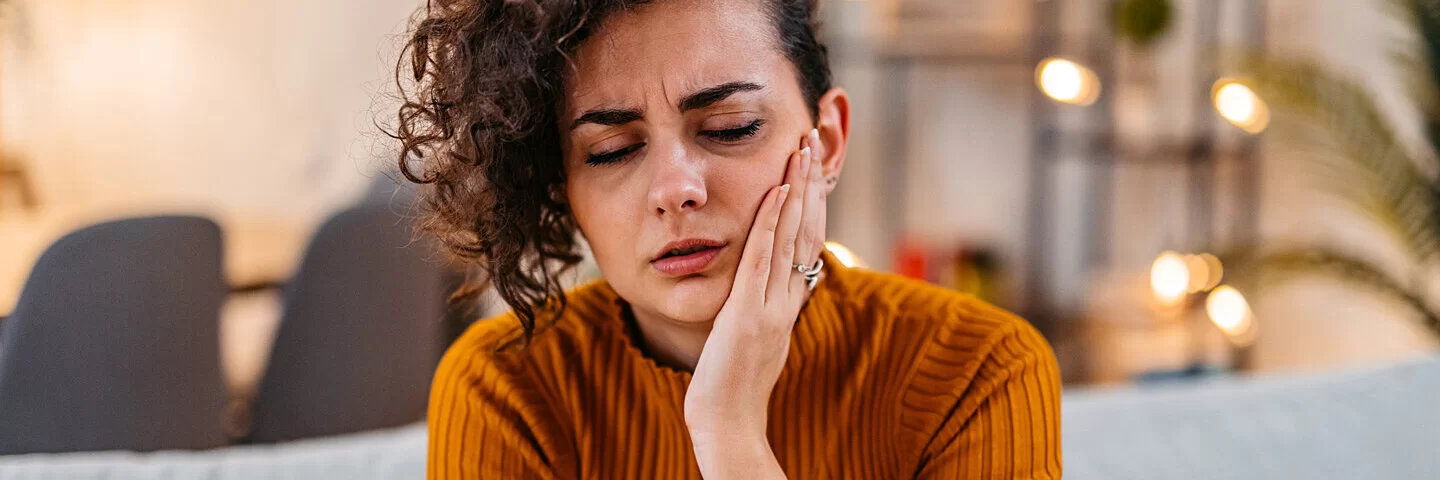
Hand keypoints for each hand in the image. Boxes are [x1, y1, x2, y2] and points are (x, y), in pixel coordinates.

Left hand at [684, 129, 825, 476]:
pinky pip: (762, 260)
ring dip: (796, 189)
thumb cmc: (732, 388)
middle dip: (810, 182)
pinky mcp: (748, 314)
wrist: (728, 423)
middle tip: (811, 138)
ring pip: (790, 237)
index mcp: (788, 303)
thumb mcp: (756, 339)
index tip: (812, 165)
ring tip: (799, 148)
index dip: (812, 202)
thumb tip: (769, 287)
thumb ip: (763, 308)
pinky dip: (770, 224)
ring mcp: (771, 307)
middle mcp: (787, 299)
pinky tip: (776, 192)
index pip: (806, 241)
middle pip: (806, 230)